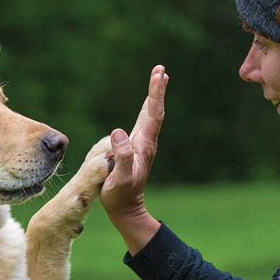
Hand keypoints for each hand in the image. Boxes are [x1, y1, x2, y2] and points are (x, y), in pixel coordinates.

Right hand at [101, 65, 167, 253]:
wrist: (126, 210)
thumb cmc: (120, 196)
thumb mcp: (118, 178)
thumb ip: (120, 156)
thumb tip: (118, 132)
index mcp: (144, 146)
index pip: (152, 114)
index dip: (155, 94)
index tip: (159, 75)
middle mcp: (146, 143)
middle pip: (154, 111)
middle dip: (157, 90)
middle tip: (161, 69)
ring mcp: (142, 146)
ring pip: (150, 116)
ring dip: (154, 97)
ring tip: (158, 79)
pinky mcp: (136, 149)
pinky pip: (143, 123)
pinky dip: (146, 109)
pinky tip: (145, 106)